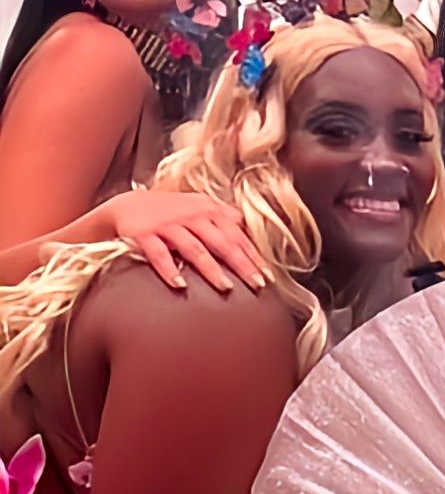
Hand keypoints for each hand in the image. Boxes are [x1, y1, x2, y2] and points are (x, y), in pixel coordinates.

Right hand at [106, 190, 267, 292]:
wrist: (127, 205)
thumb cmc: (169, 211)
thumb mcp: (197, 206)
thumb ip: (222, 215)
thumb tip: (247, 225)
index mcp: (207, 210)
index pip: (236, 234)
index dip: (253, 255)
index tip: (267, 275)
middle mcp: (190, 215)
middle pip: (221, 242)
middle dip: (241, 264)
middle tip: (256, 284)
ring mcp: (167, 225)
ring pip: (194, 248)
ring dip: (211, 269)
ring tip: (226, 287)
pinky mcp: (144, 234)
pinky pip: (158, 254)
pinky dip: (169, 269)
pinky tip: (180, 285)